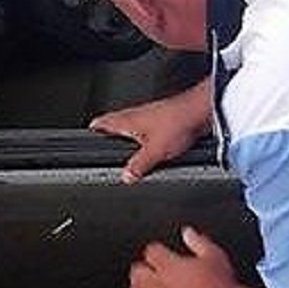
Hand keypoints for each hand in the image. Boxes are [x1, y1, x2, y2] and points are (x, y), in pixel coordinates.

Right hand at [90, 78, 210, 182]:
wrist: (200, 111)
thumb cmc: (178, 122)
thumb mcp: (154, 151)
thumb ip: (138, 166)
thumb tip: (127, 176)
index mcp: (126, 120)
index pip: (100, 123)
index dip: (93, 132)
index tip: (88, 139)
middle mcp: (136, 115)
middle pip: (115, 126)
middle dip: (111, 139)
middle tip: (107, 150)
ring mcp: (150, 116)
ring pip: (133, 128)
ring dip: (130, 140)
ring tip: (130, 154)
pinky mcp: (164, 119)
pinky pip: (149, 130)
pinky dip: (147, 139)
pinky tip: (154, 149)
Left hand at [129, 226, 236, 287]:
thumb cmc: (222, 286)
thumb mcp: (215, 255)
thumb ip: (198, 242)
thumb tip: (188, 233)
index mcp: (171, 266)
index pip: (151, 252)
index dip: (154, 250)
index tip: (158, 251)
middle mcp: (161, 286)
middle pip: (138, 274)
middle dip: (140, 269)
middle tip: (144, 268)